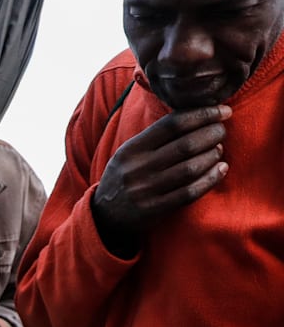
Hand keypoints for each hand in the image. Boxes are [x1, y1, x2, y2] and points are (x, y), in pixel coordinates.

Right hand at [91, 104, 229, 255]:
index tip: (222, 111)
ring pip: (191, 168)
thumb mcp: (129, 153)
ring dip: (212, 155)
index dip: (201, 115)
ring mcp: (145, 190)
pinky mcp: (154, 209)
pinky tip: (221, 169)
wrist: (104, 215)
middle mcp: (137, 168)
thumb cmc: (126, 177)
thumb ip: (155, 137)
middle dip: (212, 134)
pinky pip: (190, 192)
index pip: (171, 124)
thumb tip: (197, 116)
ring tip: (219, 149)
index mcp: (131, 149)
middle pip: (185, 145)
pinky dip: (211, 179)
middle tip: (221, 131)